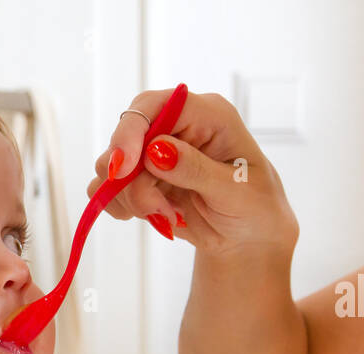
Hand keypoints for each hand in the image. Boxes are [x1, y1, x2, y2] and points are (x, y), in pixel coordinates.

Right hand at [85, 88, 299, 257]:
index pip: (155, 105)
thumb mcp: (236, 190)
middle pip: (126, 137)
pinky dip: (119, 206)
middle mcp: (176, 127)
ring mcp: (155, 153)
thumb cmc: (255, 207)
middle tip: (158, 209)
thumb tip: (155, 150)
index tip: (123, 171)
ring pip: (113, 166)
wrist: (247, 237)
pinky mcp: (141, 179)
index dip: (132, 132)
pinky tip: (150, 216)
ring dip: (130, 198)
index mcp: (207, 115)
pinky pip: (108, 188)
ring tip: (165, 215)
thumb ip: (196, 169)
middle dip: (131, 180)